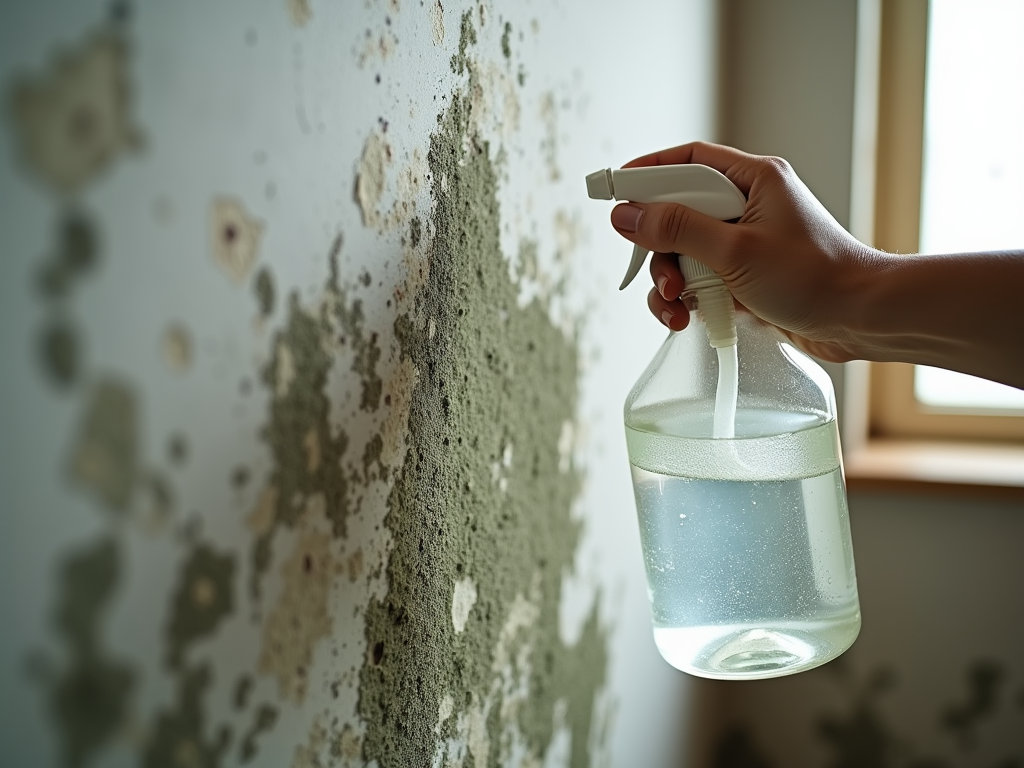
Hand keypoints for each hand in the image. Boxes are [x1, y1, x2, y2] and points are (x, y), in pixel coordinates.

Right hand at [610, 142, 879, 362]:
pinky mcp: (744, 277)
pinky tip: (688, 319)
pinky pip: (699, 281)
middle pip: (678, 214)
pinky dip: (687, 301)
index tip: (612, 188)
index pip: (688, 161)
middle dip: (660, 250)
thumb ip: (677, 229)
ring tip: (677, 308)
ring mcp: (745, 244)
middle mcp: (747, 207)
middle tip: (664, 277)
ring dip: (670, 283)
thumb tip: (626, 214)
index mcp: (753, 180)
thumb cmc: (813, 277)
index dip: (647, 172)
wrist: (861, 319)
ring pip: (684, 254)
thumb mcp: (735, 250)